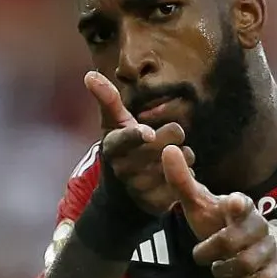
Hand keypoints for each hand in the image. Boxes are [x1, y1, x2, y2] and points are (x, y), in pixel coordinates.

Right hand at [85, 71, 194, 213]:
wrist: (122, 197)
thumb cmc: (123, 150)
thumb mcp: (114, 126)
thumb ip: (107, 100)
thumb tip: (89, 73)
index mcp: (112, 147)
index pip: (124, 139)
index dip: (136, 135)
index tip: (148, 133)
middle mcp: (123, 169)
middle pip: (165, 142)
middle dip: (173, 133)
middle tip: (167, 136)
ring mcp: (140, 188)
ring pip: (179, 160)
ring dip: (184, 154)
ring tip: (171, 156)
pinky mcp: (157, 204)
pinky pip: (185, 180)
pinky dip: (186, 173)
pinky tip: (176, 173)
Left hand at [162, 145, 276, 277]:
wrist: (259, 247)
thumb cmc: (221, 222)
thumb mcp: (201, 205)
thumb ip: (182, 182)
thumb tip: (167, 149)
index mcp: (240, 206)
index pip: (242, 204)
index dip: (238, 205)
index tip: (233, 203)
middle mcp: (258, 225)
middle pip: (234, 240)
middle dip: (211, 251)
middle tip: (200, 255)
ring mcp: (268, 248)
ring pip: (246, 264)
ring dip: (223, 271)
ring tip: (217, 267)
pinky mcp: (274, 270)